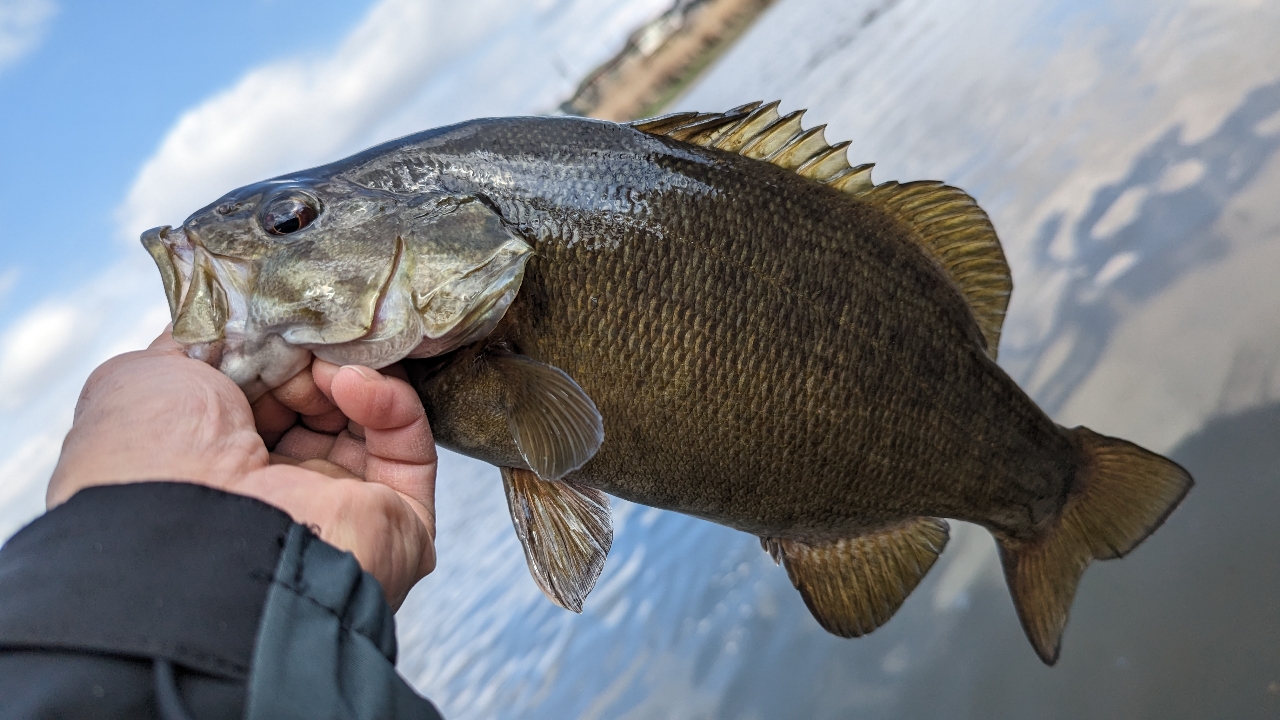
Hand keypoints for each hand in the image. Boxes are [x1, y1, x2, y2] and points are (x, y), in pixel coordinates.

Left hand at [48, 330, 436, 609]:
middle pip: (322, 402)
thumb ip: (201, 341)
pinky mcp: (399, 522)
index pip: (265, 394)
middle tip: (311, 331)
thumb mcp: (150, 375)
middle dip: (319, 356)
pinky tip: (351, 384)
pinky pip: (408, 446)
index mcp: (217, 468)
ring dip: (353, 372)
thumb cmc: (153, 463)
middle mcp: (279, 493)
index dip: (275, 348)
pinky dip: (388, 402)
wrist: (191, 538)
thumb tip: (238, 312)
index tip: (278, 317)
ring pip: (371, 418)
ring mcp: (341, 508)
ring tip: (330, 360)